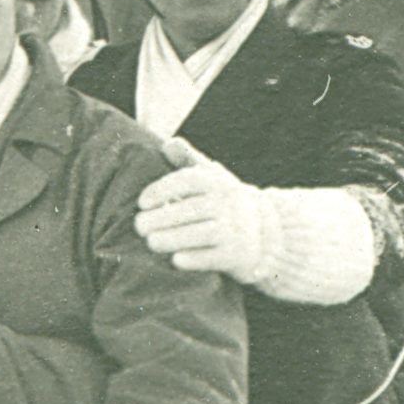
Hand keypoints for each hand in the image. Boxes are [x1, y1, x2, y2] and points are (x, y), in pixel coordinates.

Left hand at [135, 139, 270, 281]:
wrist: (265, 233)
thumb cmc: (223, 202)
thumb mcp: (211, 177)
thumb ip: (188, 160)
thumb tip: (168, 143)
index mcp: (218, 182)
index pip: (187, 181)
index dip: (161, 190)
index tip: (141, 203)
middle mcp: (229, 204)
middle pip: (190, 210)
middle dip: (160, 218)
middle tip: (138, 226)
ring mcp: (236, 230)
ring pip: (200, 234)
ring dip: (171, 239)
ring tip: (150, 242)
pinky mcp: (238, 255)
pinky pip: (212, 258)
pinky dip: (193, 259)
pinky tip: (175, 260)